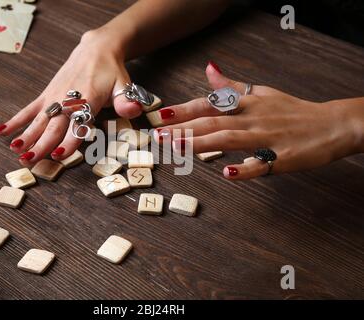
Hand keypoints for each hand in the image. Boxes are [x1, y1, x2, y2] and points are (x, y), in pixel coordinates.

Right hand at [0, 31, 142, 165]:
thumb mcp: (124, 85)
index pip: (78, 125)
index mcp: (88, 100)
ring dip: (26, 136)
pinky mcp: (47, 94)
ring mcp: (54, 97)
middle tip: (30, 161)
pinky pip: (29, 108)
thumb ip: (126, 100)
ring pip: (38, 121)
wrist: (96, 48)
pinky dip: (16, 119)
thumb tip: (135, 110)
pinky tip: (1, 130)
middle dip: (41, 145)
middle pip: (54, 127)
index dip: (69, 141)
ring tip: (15, 151)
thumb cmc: (111, 72)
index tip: (59, 155)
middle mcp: (67, 100)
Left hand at [154, 61, 363, 179]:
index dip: (183, 110)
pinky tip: (227, 173)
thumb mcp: (261, 93)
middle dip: (182, 129)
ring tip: (178, 148)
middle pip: (213, 123)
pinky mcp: (283, 158)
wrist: (332, 124)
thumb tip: (209, 70)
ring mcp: (267, 138)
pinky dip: (245, 169)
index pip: (209, 106)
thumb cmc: (292, 110)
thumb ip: (231, 87)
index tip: (159, 115)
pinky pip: (262, 165)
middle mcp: (252, 118)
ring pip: (230, 139)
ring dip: (202, 144)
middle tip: (157, 136)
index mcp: (246, 104)